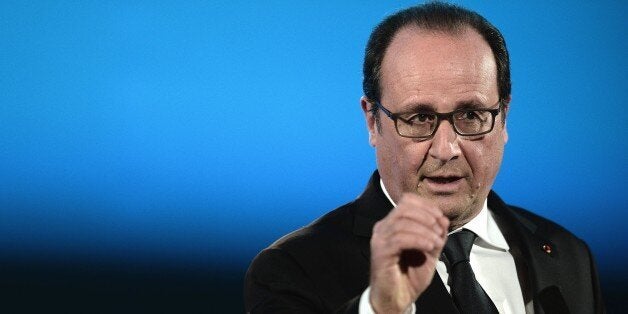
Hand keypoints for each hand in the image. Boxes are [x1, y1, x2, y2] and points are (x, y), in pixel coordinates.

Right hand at [369, 193, 448, 313]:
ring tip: (436, 243)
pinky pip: (399, 238)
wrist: (398, 299)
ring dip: (425, 231)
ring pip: (402, 222)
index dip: (426, 206)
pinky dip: (418, 240)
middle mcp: (383, 227)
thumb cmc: (410, 276)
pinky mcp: (380, 252)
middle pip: (404, 208)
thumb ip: (436, 234)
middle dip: (426, 216)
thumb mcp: (429, 251)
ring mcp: (379, 239)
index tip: (441, 219)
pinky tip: (429, 247)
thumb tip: (444, 219)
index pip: (407, 201)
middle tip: (439, 231)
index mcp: (392, 223)